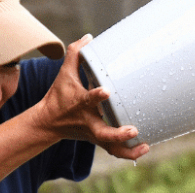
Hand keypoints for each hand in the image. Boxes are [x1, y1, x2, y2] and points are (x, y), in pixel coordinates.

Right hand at [37, 34, 149, 159]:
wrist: (49, 123)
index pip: (87, 100)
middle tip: (133, 130)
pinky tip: (144, 148)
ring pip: (111, 147)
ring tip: (145, 146)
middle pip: (102, 133)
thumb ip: (75, 55)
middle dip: (117, 134)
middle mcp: (88, 122)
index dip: (97, 96)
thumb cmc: (59, 96)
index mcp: (79, 104)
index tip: (106, 92)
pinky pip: (115, 151)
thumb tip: (89, 37)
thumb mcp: (64, 74)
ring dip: (128, 150)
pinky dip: (129, 153)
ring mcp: (94, 134)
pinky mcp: (99, 141)